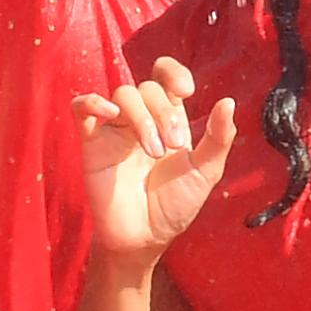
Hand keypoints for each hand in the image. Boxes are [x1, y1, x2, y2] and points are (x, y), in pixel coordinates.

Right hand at [73, 59, 241, 263]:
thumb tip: (229, 101)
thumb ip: (219, 138)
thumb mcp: (205, 171)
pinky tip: (109, 112)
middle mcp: (140, 119)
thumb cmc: (174, 206)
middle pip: (148, 89)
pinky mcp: (91, 143)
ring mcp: (114, 129)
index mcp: (168, 119)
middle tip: (174, 146)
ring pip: (122, 95)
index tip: (186, 91)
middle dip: (164, 114)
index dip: (173, 73)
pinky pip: (81, 109)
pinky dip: (91, 102)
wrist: (146, 237)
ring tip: (153, 151)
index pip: (165, 77)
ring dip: (142, 118)